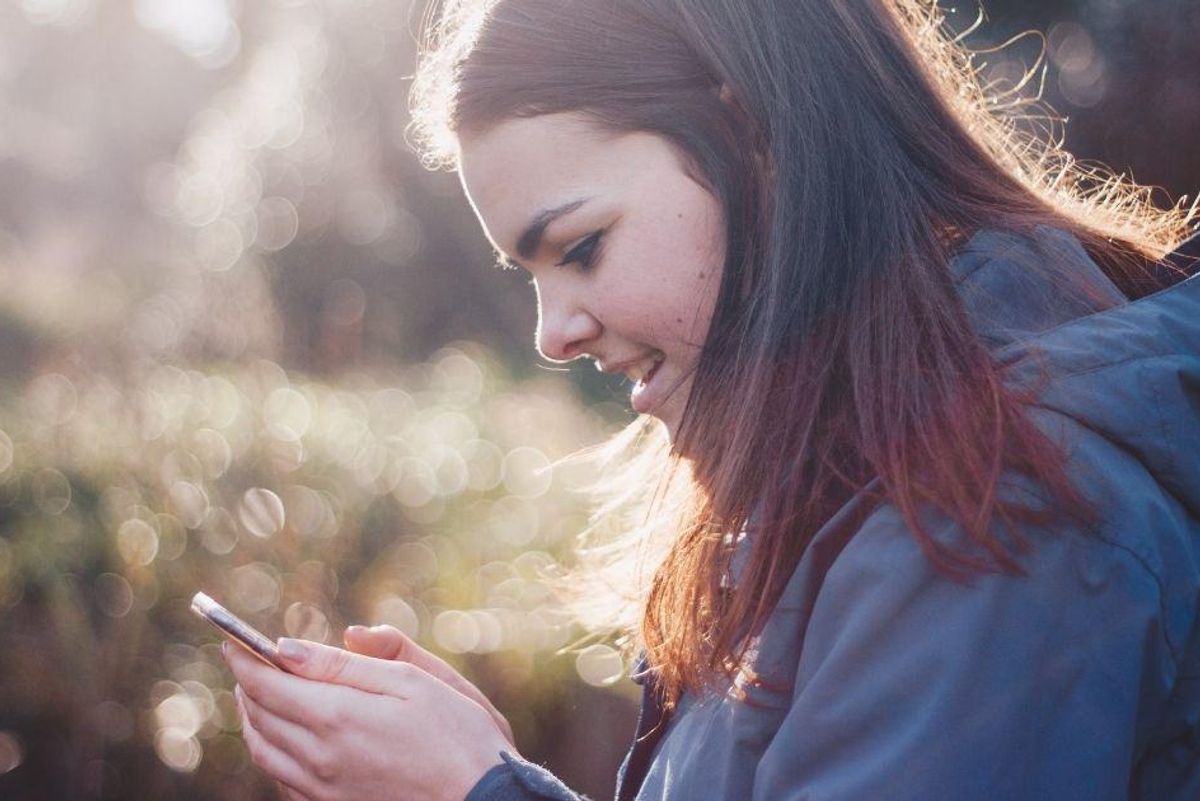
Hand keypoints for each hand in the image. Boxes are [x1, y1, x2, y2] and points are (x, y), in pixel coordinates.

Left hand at [223, 639, 513, 800]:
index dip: (244, 658)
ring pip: (264, 751)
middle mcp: (319, 757)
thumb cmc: (458, 735)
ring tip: (254, 695)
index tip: (232, 639)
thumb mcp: (412, 681)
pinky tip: (281, 740)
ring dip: (251, 718)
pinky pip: (281, 780)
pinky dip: (270, 752)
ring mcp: (322, 789)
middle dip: (246, 683)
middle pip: (259, 716)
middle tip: (244, 661)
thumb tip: (287, 647)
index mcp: (337, 717)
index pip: (267, 683)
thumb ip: (347, 664)